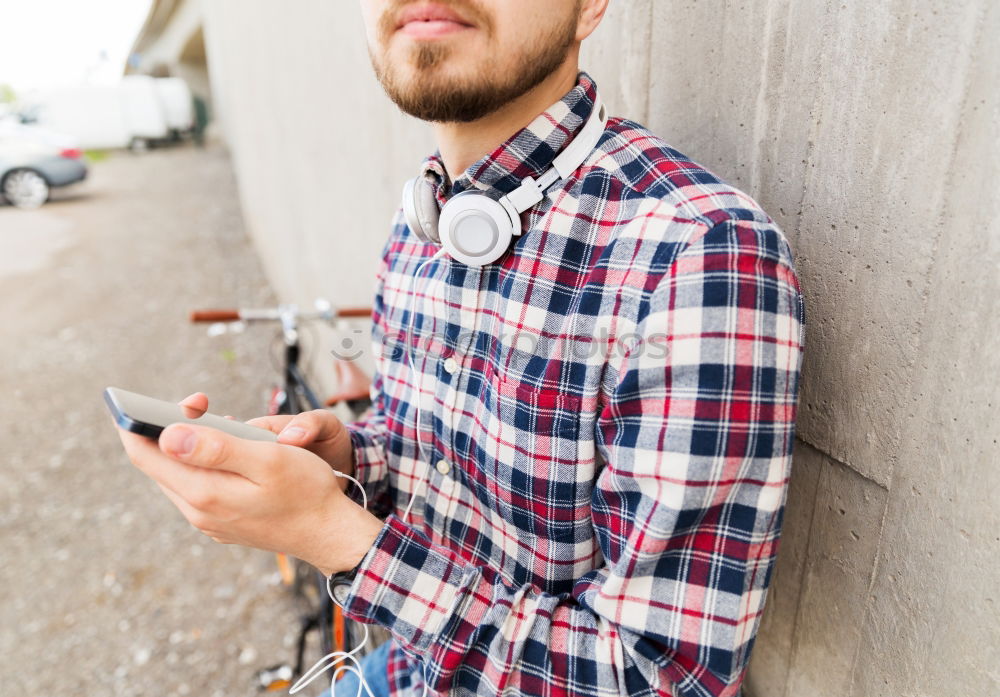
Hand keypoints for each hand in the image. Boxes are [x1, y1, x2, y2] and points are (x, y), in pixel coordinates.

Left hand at [114, 400, 381, 575]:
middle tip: (199, 402)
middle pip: (158, 465)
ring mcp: (209, 521)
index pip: (144, 455)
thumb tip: (166, 435)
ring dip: (187, 446)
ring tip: (215, 421)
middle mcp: (197, 512)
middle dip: (167, 428)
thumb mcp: (267, 459)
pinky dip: (202, 464)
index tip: (143, 400)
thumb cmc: (307, 491)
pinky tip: (228, 452)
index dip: (136, 422)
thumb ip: (216, 448)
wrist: (331, 534)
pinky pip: (197, 488)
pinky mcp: (222, 523)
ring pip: (178, 476)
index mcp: (203, 493)